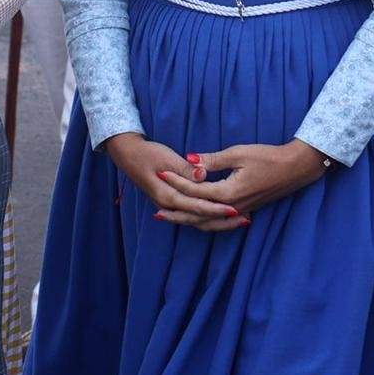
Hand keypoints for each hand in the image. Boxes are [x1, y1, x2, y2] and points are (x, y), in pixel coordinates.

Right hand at [102, 134, 240, 230]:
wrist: (127, 154)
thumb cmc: (147, 153)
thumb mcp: (167, 157)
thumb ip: (186, 169)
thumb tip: (202, 175)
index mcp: (167, 195)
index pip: (197, 206)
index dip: (217, 208)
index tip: (236, 209)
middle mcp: (168, 205)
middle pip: (199, 219)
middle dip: (223, 221)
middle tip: (246, 219)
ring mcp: (168, 206)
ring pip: (197, 221)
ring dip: (218, 221)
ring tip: (240, 220)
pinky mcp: (171, 202)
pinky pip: (192, 215)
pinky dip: (208, 217)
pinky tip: (222, 214)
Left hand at [155, 141, 329, 224]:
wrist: (295, 168)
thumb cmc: (268, 157)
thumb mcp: (238, 153)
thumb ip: (212, 160)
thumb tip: (189, 158)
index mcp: (228, 192)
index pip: (195, 190)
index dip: (177, 181)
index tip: (161, 173)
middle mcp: (233, 206)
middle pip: (198, 214)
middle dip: (177, 213)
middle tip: (157, 213)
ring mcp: (240, 211)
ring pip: (209, 223)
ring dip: (189, 221)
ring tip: (172, 219)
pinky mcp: (246, 210)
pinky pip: (220, 222)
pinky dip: (206, 222)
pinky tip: (198, 220)